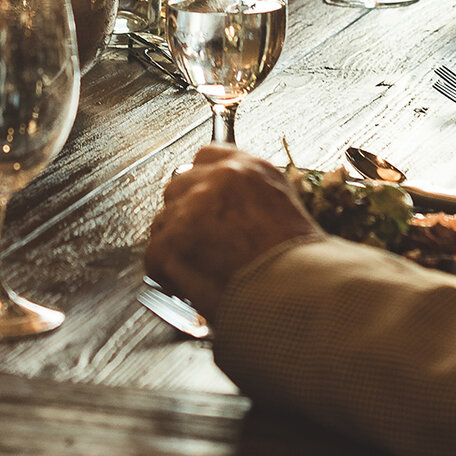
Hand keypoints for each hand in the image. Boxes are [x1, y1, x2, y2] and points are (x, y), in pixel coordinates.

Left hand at [144, 145, 320, 320]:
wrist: (296, 298)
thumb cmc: (300, 268)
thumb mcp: (286, 213)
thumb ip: (251, 199)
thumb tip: (229, 209)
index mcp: (249, 169)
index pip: (206, 157)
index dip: (202, 185)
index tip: (203, 202)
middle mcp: (217, 180)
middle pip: (179, 186)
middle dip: (186, 215)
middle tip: (201, 244)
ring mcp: (190, 209)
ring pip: (164, 221)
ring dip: (176, 245)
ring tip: (202, 271)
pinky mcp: (171, 242)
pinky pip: (155, 254)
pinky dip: (168, 274)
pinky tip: (191, 286)